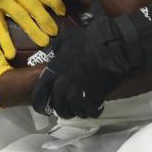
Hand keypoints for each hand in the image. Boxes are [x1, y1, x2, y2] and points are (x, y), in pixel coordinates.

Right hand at [0, 0, 65, 59]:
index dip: (54, 1)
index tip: (62, 12)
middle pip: (33, 5)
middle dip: (45, 19)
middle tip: (55, 32)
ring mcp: (1, 0)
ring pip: (20, 17)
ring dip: (33, 30)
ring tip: (43, 41)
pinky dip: (5, 40)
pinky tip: (10, 53)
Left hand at [30, 4, 151, 118]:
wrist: (113, 45)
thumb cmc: (89, 39)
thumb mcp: (66, 38)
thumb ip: (54, 49)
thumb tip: (47, 56)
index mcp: (53, 72)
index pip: (38, 96)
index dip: (40, 104)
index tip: (45, 106)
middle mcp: (62, 85)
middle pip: (57, 108)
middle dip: (63, 108)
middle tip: (69, 105)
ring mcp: (78, 93)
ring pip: (73, 112)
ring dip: (78, 110)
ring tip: (83, 105)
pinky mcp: (94, 99)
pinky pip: (89, 112)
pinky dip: (92, 111)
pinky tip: (95, 105)